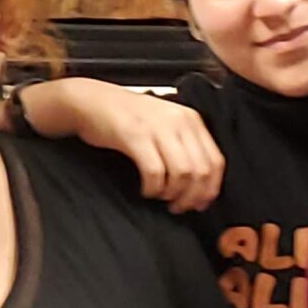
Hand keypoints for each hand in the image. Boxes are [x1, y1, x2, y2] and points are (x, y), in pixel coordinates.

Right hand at [66, 85, 224, 212]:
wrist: (92, 100)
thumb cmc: (127, 117)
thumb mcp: (165, 124)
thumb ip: (184, 146)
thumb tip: (200, 186)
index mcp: (191, 120)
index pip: (216, 162)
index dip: (210, 189)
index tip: (199, 204)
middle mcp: (179, 121)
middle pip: (201, 171)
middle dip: (191, 197)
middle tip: (177, 207)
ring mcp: (157, 127)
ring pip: (182, 174)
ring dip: (172, 194)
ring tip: (160, 197)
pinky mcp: (135, 135)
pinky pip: (155, 172)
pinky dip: (153, 188)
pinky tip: (145, 190)